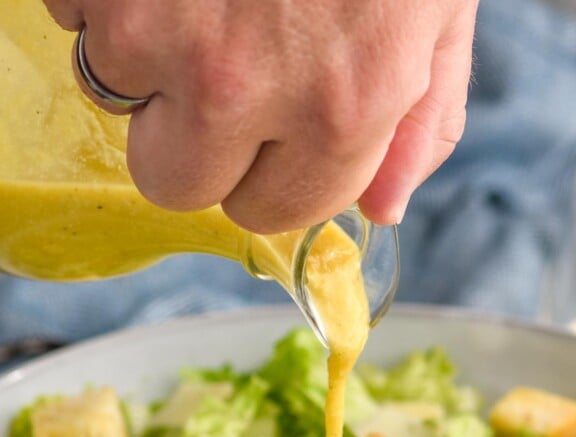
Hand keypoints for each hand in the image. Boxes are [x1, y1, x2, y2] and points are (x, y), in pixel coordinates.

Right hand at [44, 0, 478, 232]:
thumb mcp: (440, 12)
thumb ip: (418, 125)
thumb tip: (381, 209)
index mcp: (340, 108)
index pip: (266, 214)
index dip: (265, 174)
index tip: (267, 137)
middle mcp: (242, 85)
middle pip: (174, 183)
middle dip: (191, 139)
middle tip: (217, 69)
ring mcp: (158, 23)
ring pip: (114, 93)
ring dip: (143, 49)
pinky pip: (73, 14)